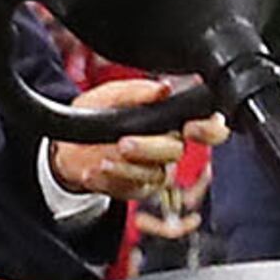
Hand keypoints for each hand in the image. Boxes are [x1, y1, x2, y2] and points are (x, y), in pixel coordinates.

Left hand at [45, 78, 225, 198]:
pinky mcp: (136, 189)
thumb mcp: (113, 94)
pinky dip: (110, 181)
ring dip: (127, 169)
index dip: (210, 129)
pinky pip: (131, 190)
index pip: (209, 127)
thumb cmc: (98, 113)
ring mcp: (155, 170)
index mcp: (174, 119)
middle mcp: (170, 146)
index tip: (192, 128)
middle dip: (150, 148)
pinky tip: (92, 173)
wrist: (69, 143)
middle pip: (175, 152)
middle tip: (124, 143)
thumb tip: (163, 89)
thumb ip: (138, 91)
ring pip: (154, 175)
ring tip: (103, 161)